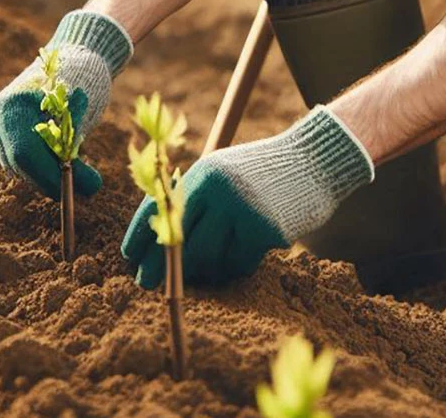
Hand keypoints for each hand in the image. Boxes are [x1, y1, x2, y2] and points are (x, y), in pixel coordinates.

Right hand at [0, 11, 132, 199]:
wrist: (79, 52)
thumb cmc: (85, 80)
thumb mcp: (83, 116)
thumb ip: (77, 152)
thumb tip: (89, 190)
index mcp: (15, 105)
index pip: (26, 153)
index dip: (52, 177)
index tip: (82, 188)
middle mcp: (0, 113)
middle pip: (19, 163)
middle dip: (53, 180)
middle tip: (88, 185)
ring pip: (19, 164)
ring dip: (49, 174)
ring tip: (82, 171)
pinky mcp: (7, 127)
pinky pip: (20, 156)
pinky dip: (43, 164)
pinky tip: (65, 161)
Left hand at [121, 107, 373, 288]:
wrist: (314, 161)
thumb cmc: (262, 173)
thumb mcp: (222, 172)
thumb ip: (194, 200)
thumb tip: (159, 246)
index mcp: (202, 174)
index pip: (158, 210)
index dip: (140, 238)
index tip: (131, 260)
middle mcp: (218, 190)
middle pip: (178, 243)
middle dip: (162, 268)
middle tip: (150, 284)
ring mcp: (242, 210)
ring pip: (207, 259)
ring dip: (205, 270)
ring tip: (210, 266)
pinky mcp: (265, 230)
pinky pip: (236, 264)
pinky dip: (233, 267)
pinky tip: (240, 257)